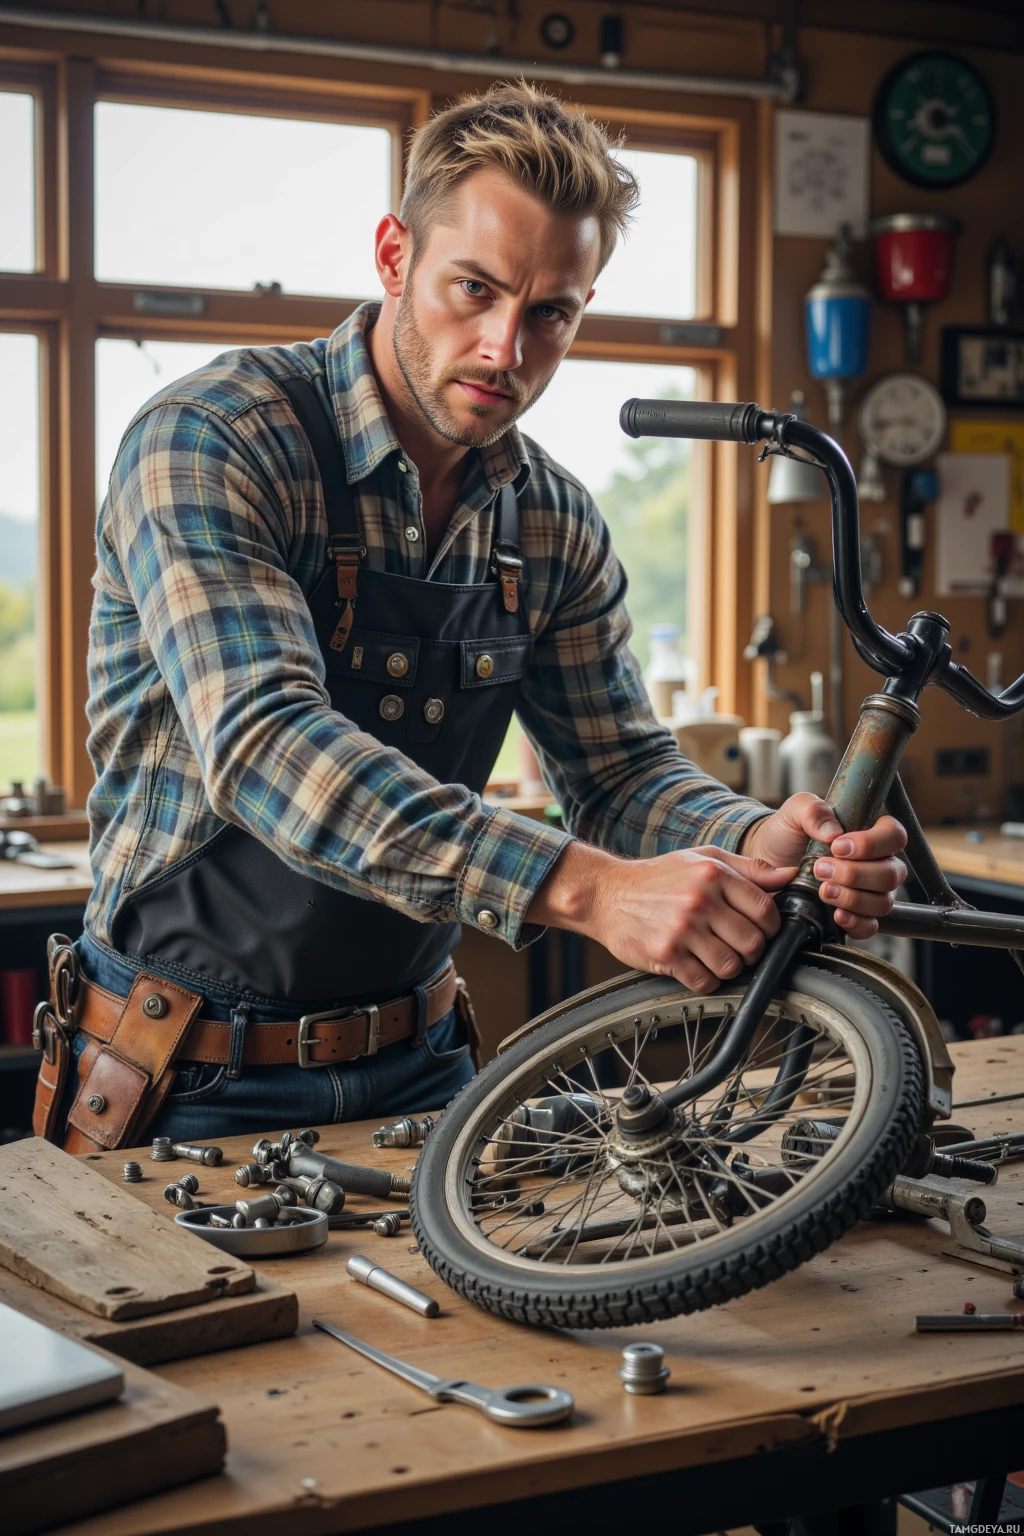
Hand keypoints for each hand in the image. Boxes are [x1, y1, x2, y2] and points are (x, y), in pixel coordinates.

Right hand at [525, 842, 796, 993]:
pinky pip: (703, 981)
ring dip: (728, 967)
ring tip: (715, 956)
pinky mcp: (665, 954)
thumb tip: (791, 875)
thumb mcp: (703, 859)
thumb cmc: (658, 877)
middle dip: (752, 951)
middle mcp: (699, 900)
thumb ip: (749, 868)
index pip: (766, 910)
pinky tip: (695, 966)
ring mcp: (681, 929)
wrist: (606, 894)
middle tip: (738, 947)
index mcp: (714, 874)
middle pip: (753, 943)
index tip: (761, 930)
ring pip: (731, 966)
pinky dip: (705, 980)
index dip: (771, 926)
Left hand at [741, 793, 907, 939]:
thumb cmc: (788, 833)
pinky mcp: (857, 915)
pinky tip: (836, 914)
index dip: (871, 844)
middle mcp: (878, 863)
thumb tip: (833, 832)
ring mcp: (870, 892)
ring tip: (822, 890)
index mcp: (871, 832)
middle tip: (821, 869)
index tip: (837, 847)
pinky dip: (855, 923)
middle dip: (854, 874)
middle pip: (890, 874)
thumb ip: (813, 810)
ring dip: (852, 898)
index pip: (894, 836)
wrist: (768, 861)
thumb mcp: (795, 811)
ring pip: (882, 902)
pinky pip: (870, 926)